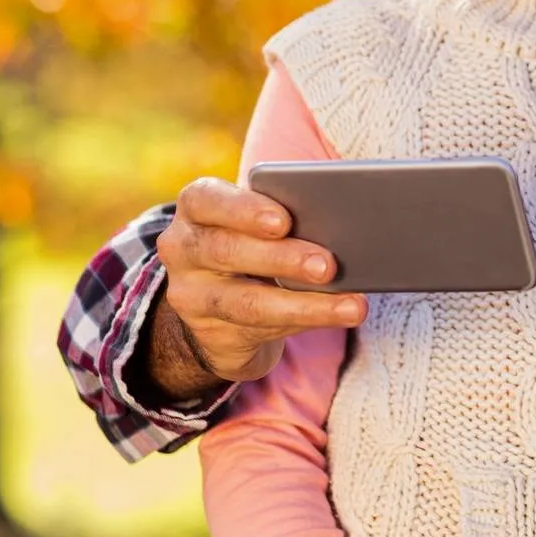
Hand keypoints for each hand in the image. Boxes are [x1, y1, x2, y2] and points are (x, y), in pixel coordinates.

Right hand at [147, 177, 367, 397]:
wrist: (219, 306)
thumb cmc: (252, 243)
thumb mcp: (254, 223)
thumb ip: (282, 217)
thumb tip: (342, 224)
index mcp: (196, 207)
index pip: (207, 200)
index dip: (245, 210)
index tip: (283, 221)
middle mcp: (183, 250)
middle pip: (228, 252)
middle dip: (284, 259)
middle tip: (328, 266)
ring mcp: (192, 297)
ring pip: (248, 303)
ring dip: (306, 304)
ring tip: (352, 306)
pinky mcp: (212, 336)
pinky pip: (261, 330)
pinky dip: (306, 321)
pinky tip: (337, 316)